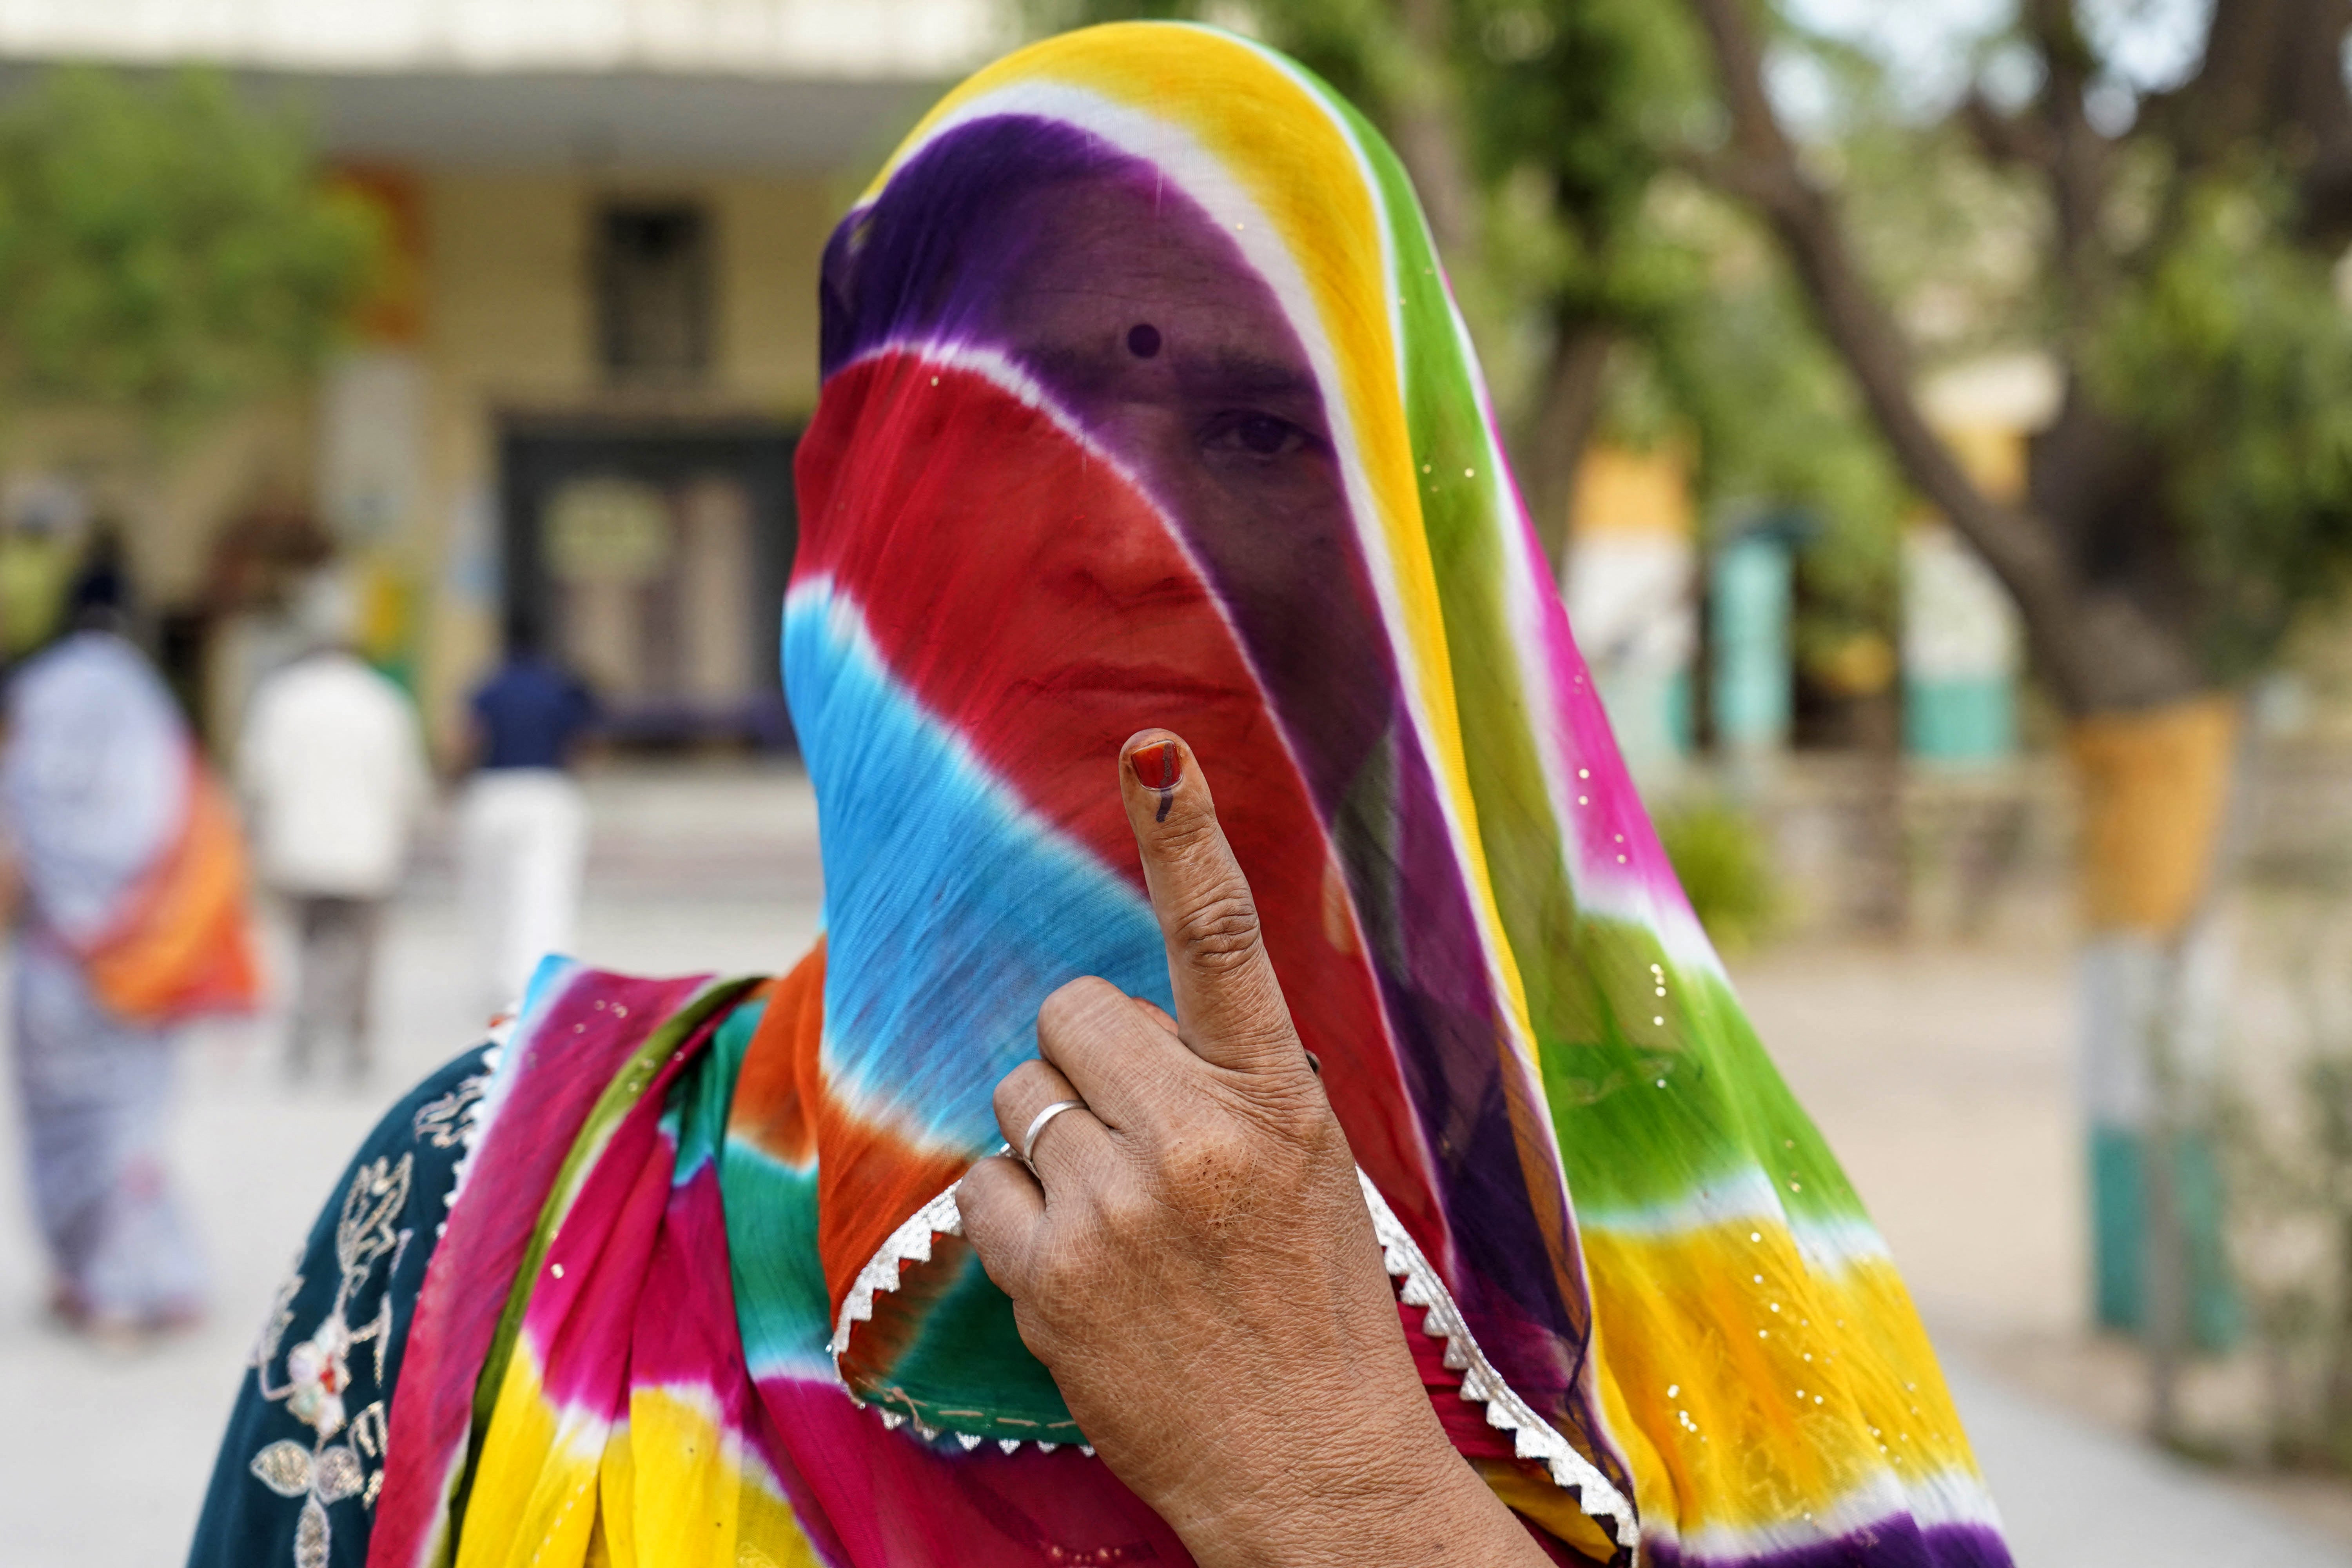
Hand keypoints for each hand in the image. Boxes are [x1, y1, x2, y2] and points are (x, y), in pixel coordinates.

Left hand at [955, 731, 1553, 1567]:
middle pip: (1071, 1012)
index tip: (1155, 752)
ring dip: (1049, 1137)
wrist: (1308, 1469)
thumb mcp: (1311, 1170)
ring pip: (1019, 1095)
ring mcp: (1114, 1209)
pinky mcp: (1050, 1279)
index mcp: (1278, 1101)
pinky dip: (1016, 1216)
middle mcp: (1194, 1138)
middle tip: (1131, 1131)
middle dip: (1085, 1058)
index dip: (1187, 836)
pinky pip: (984, 1185)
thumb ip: (1229, 1084)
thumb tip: (1134, 1025)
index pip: (1224, 940)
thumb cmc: (1315, 1313)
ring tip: (1114, 1211)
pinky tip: (1079, 1262)